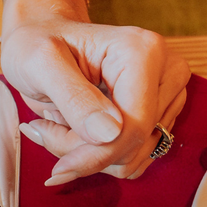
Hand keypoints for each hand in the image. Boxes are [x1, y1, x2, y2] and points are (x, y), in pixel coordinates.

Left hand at [1, 12, 188, 184]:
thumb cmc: (38, 42)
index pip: (134, 127)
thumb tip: (109, 134)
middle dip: (87, 151)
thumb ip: (73, 97)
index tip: (58, 170)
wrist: (43, 36)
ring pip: (134, 156)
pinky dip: (100, 155)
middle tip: (47, 128)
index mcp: (143, 52)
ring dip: (90, 153)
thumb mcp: (40, 64)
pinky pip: (133, 156)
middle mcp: (166, 72)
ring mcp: (167, 94)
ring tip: (60, 123)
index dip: (96, 156)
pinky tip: (76, 130)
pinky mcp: (160, 113)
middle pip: (135, 144)